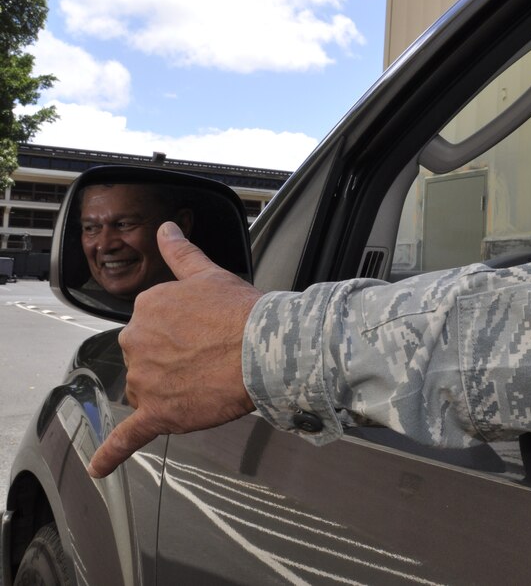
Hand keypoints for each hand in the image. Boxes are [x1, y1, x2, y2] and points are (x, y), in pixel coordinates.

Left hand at [88, 222, 262, 478]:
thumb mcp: (209, 274)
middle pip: (147, 358)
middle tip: (210, 357)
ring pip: (147, 390)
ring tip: (205, 383)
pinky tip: (100, 465)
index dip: (181, 332)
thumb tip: (166, 228)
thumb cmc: (244, 312)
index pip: (153, 325)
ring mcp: (145, 380)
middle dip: (172, 360)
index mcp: (148, 308)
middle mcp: (137, 342)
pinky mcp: (158, 413)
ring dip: (169, 390)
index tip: (204, 333)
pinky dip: (111, 454)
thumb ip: (181, 252)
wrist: (267, 349)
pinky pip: (128, 436)